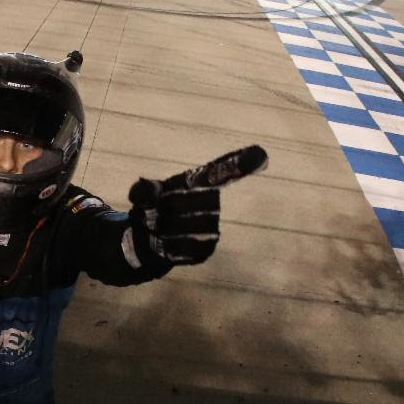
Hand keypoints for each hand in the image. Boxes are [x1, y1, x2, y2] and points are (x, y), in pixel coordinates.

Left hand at [127, 145, 267, 264]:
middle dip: (170, 211)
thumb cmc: (152, 209)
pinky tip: (166, 244)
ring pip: (188, 228)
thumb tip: (148, 191)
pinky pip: (188, 249)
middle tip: (157, 214)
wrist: (149, 240)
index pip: (221, 170)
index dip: (239, 163)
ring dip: (168, 230)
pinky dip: (171, 248)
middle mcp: (210, 202)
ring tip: (160, 229)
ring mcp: (211, 226)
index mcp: (197, 182)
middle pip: (193, 204)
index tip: (262, 153)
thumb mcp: (142, 194)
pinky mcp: (206, 249)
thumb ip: (143, 190)